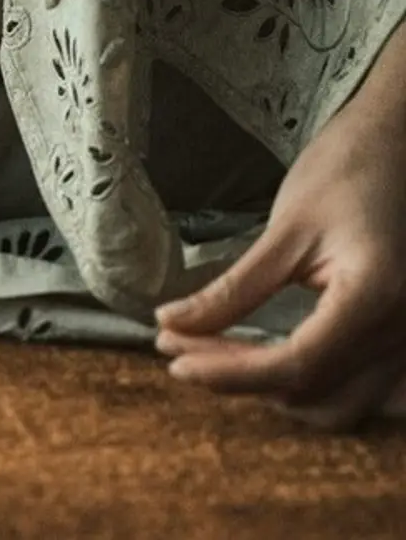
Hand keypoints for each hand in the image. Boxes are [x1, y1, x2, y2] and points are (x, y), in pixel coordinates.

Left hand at [155, 24, 405, 428]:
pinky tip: (261, 359)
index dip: (230, 372)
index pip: (296, 365)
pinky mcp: (400, 340)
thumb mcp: (286, 228)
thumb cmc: (345, 172)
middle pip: (313, 391)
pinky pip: (356, 389)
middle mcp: (399, 336)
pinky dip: (306, 386)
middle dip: (241, 379)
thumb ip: (235, 288)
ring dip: (273, 390)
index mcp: (372, 300)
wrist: (400, 150)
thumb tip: (174, 323)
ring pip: (338, 404)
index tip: (173, 358)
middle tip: (178, 346)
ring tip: (210, 354)